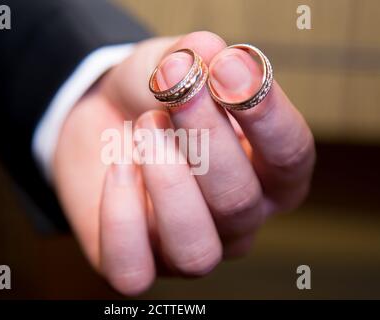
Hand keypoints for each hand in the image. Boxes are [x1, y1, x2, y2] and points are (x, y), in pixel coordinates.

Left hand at [52, 32, 314, 295]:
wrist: (101, 120)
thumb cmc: (153, 97)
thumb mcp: (175, 64)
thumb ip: (196, 56)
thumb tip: (210, 54)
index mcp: (267, 174)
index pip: (291, 157)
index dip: (265, 115)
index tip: (228, 70)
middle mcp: (238, 221)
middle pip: (239, 202)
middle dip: (204, 140)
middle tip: (174, 89)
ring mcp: (190, 249)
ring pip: (196, 251)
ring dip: (166, 184)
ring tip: (146, 129)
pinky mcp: (140, 265)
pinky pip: (134, 270)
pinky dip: (120, 216)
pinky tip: (118, 168)